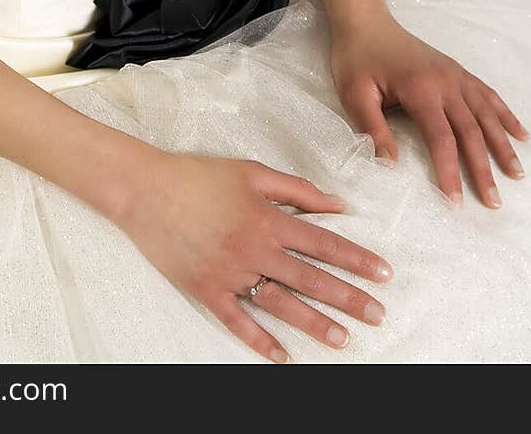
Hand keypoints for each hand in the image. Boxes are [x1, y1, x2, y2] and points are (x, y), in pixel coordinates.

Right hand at [119, 150, 392, 362]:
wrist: (146, 190)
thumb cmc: (200, 174)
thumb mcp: (252, 171)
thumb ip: (297, 189)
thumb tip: (337, 204)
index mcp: (268, 218)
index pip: (324, 243)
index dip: (356, 259)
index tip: (383, 274)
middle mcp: (254, 249)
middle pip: (310, 279)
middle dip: (348, 298)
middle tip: (378, 315)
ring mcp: (230, 273)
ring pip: (281, 305)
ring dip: (314, 324)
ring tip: (343, 340)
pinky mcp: (207, 290)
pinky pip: (238, 321)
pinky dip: (260, 342)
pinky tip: (283, 358)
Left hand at [329, 4, 529, 206]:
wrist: (366, 19)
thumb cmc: (357, 58)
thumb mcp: (355, 94)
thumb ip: (374, 129)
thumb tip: (391, 166)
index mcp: (421, 90)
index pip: (442, 139)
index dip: (450, 172)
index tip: (456, 202)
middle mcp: (446, 82)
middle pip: (472, 132)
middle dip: (484, 169)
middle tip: (494, 202)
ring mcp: (455, 74)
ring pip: (487, 114)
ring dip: (503, 145)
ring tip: (518, 174)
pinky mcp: (457, 70)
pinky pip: (488, 94)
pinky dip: (505, 115)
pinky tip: (521, 133)